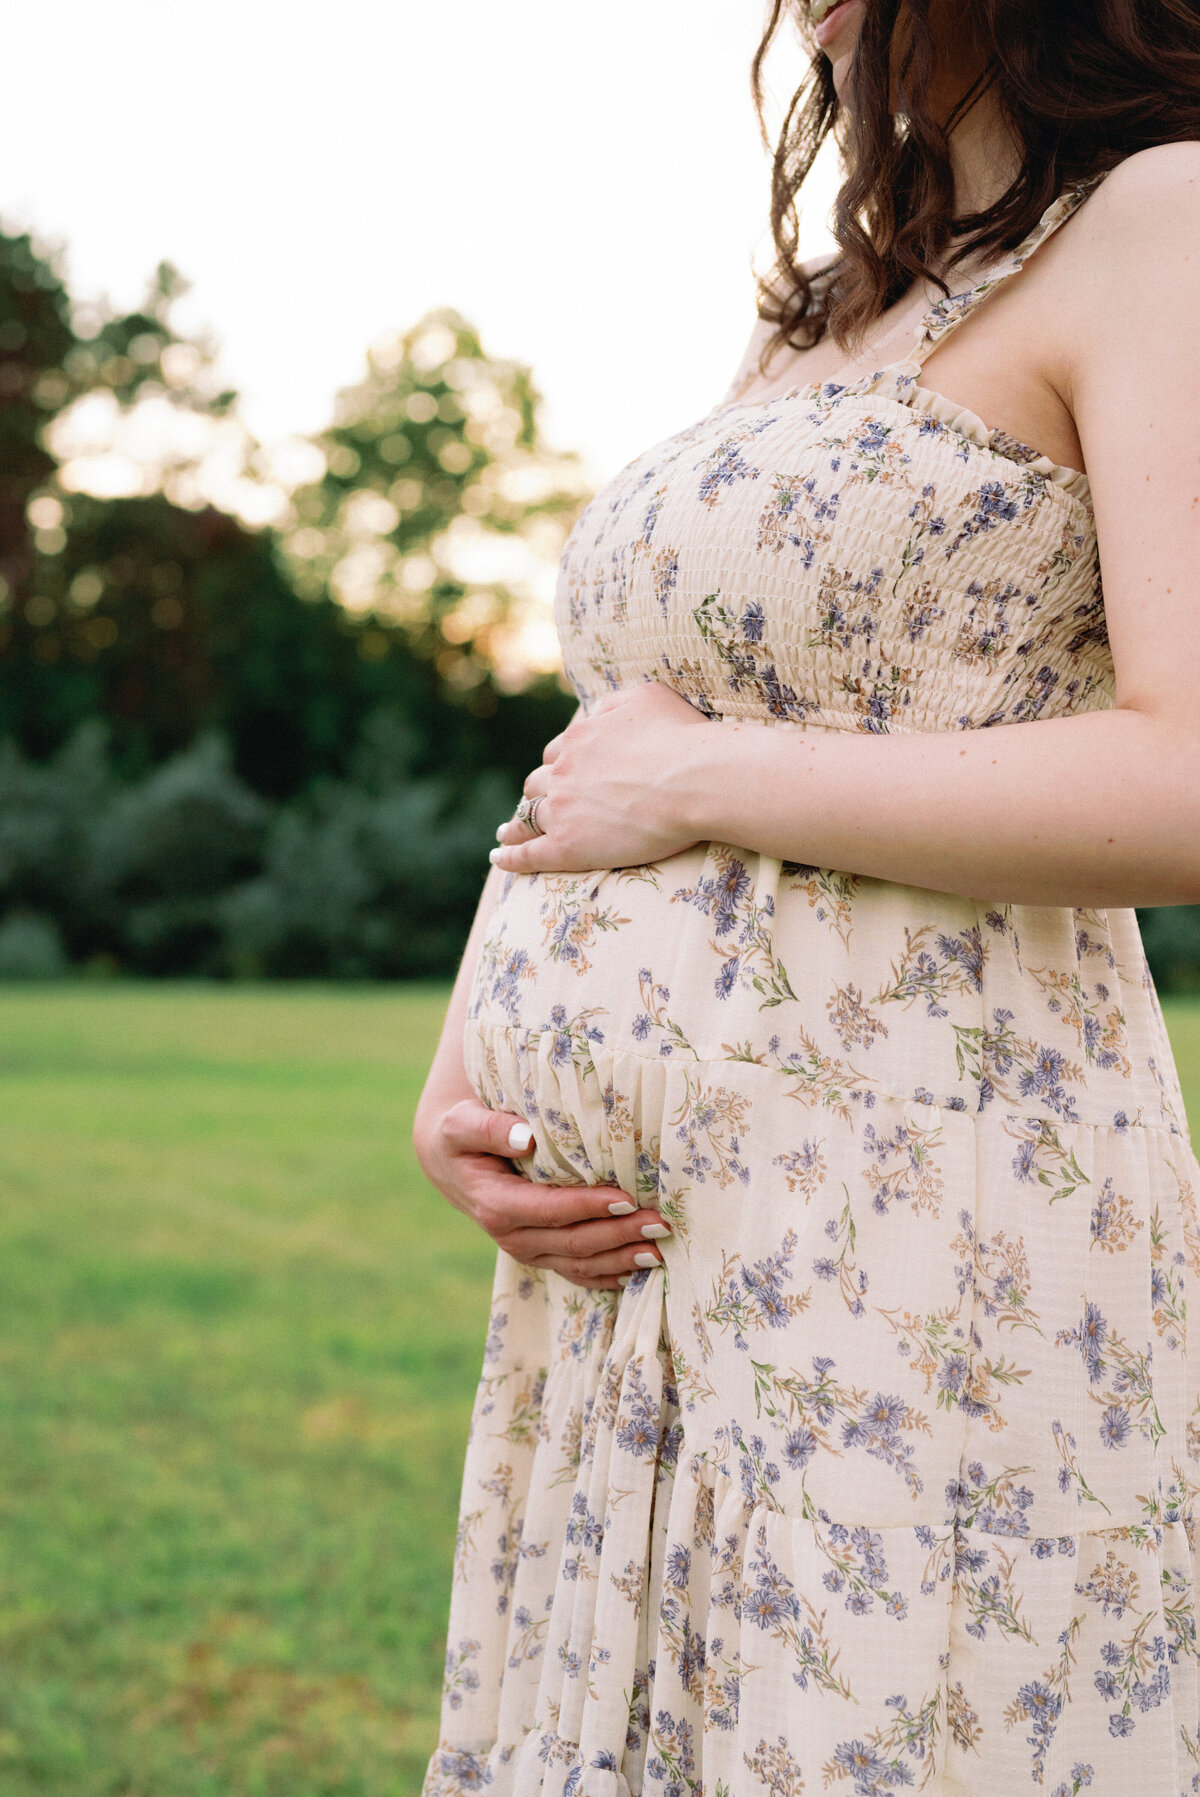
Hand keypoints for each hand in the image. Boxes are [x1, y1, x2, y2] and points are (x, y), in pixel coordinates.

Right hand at [413, 1095, 670, 1289]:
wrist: (452, 1161)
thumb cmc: (462, 1134)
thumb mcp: (462, 1124)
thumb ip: (489, 1128)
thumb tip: (523, 1137)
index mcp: (495, 1204)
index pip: (550, 1210)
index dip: (588, 1207)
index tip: (626, 1197)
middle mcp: (512, 1236)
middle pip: (573, 1243)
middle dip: (618, 1235)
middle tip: (659, 1224)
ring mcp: (527, 1250)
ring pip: (580, 1264)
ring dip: (621, 1260)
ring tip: (659, 1251)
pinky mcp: (540, 1254)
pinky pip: (577, 1273)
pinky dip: (609, 1274)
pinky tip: (639, 1271)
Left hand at [490, 682, 706, 874]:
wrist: (693, 781)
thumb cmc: (681, 738)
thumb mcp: (647, 697)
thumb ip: (614, 702)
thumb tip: (595, 710)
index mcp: (579, 739)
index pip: (557, 753)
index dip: (560, 765)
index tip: (563, 775)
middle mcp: (563, 773)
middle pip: (538, 783)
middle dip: (537, 792)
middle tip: (536, 803)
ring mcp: (562, 810)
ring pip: (528, 816)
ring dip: (516, 823)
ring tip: (508, 832)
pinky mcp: (567, 847)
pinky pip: (529, 854)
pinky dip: (511, 857)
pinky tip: (500, 858)